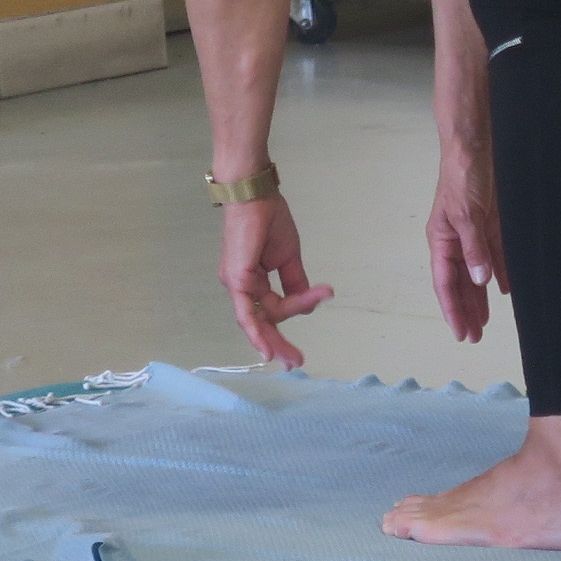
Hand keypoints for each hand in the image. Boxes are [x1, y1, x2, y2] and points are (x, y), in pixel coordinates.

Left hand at [218, 193, 332, 367]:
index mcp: (252, 282)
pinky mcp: (236, 280)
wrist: (255, 196)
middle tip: (296, 363)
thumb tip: (307, 305)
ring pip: (257, 321)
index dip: (298, 308)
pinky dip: (255, 332)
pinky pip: (246, 312)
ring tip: (290, 358)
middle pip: (261, 323)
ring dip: (274, 341)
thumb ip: (295, 281)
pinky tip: (266, 349)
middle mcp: (240, 288)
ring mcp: (236, 285)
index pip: (276, 306)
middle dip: (279, 344)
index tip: (323, 297)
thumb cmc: (269, 219)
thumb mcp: (289, 256)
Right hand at [428, 147, 509, 342]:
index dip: (453, 310)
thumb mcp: (467, 213)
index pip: (446, 283)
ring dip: (482, 296)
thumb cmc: (463, 177)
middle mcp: (456, 240)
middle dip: (467, 309)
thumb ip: (474, 247)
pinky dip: (500, 271)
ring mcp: (474, 232)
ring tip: (487, 321)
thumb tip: (481, 280)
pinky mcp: (492, 222)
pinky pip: (496, 254)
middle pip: (461, 282)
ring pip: (478, 272)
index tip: (462, 334)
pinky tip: (505, 288)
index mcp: (442, 240)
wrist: (476, 145)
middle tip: (475, 337)